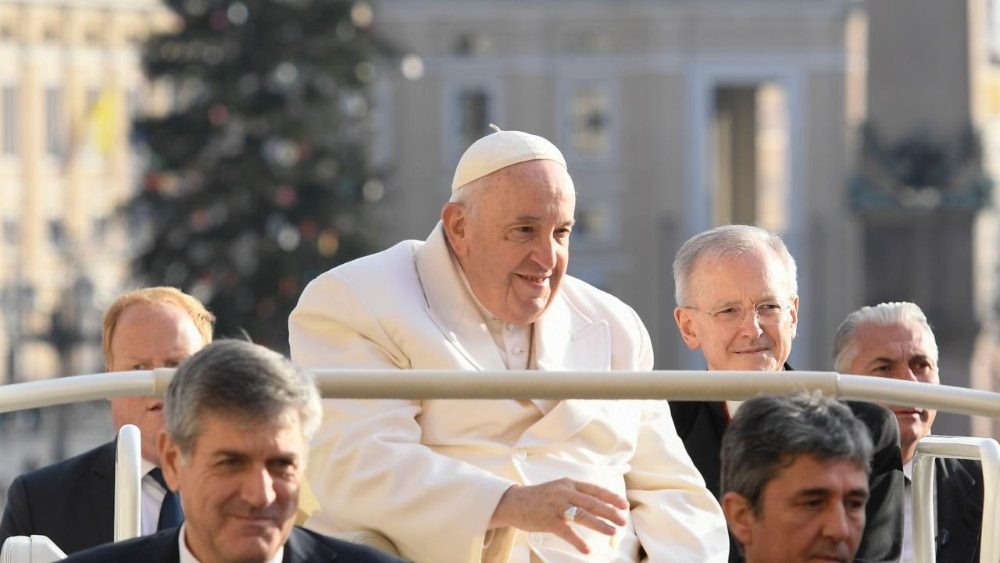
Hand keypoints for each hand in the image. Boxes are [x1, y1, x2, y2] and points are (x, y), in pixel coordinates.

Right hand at [488, 478, 627, 553]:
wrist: (513, 501)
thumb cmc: (538, 497)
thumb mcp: (558, 489)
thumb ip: (575, 493)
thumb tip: (598, 503)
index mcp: (569, 484)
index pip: (594, 490)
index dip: (610, 497)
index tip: (623, 505)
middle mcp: (564, 492)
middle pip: (592, 502)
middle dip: (609, 512)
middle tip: (622, 521)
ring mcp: (556, 506)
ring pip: (582, 515)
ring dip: (599, 524)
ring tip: (611, 532)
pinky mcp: (547, 520)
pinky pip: (566, 531)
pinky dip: (577, 540)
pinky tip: (586, 549)